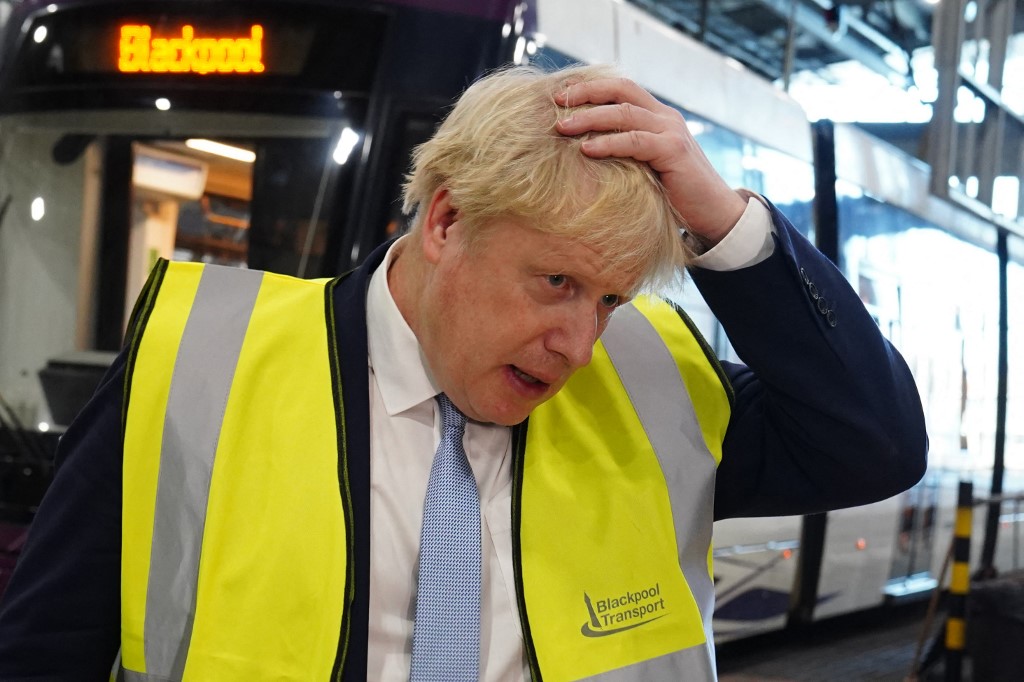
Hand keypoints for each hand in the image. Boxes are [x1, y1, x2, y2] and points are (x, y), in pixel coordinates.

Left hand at [554, 77, 747, 245]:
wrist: (714, 213)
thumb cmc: (674, 194)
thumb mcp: (645, 166)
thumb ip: (624, 153)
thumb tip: (581, 152)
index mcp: (657, 116)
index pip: (621, 89)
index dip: (591, 87)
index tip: (561, 93)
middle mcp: (665, 117)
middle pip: (621, 90)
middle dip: (586, 92)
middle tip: (556, 101)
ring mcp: (671, 131)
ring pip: (624, 112)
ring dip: (590, 117)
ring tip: (563, 127)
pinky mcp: (673, 151)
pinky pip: (635, 140)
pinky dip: (609, 143)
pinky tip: (587, 149)